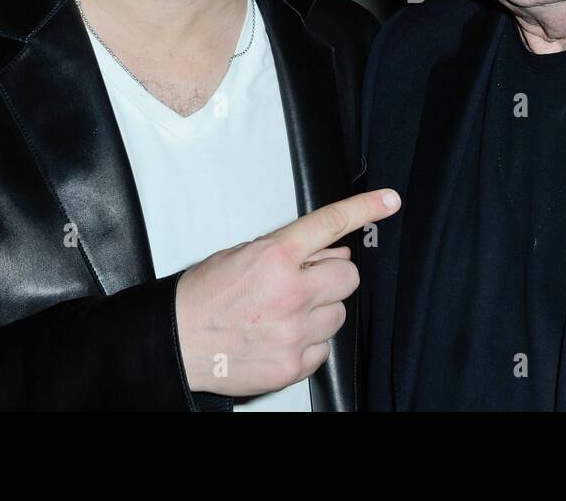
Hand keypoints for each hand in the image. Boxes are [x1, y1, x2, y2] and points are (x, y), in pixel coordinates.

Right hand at [174, 188, 400, 395]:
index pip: (330, 223)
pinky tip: (280, 337)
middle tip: (305, 283)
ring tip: (283, 314)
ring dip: (320, 311)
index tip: (389, 201)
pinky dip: (309, 342)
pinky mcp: (294, 364)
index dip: (365, 208)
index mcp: (275, 257)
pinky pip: (326, 348)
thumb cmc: (203, 297)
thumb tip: (333, 249)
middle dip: (331, 277)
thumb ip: (290, 250)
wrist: (176, 343)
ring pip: (340, 313)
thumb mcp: (243, 254)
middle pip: (348, 275)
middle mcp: (290, 292)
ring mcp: (295, 331)